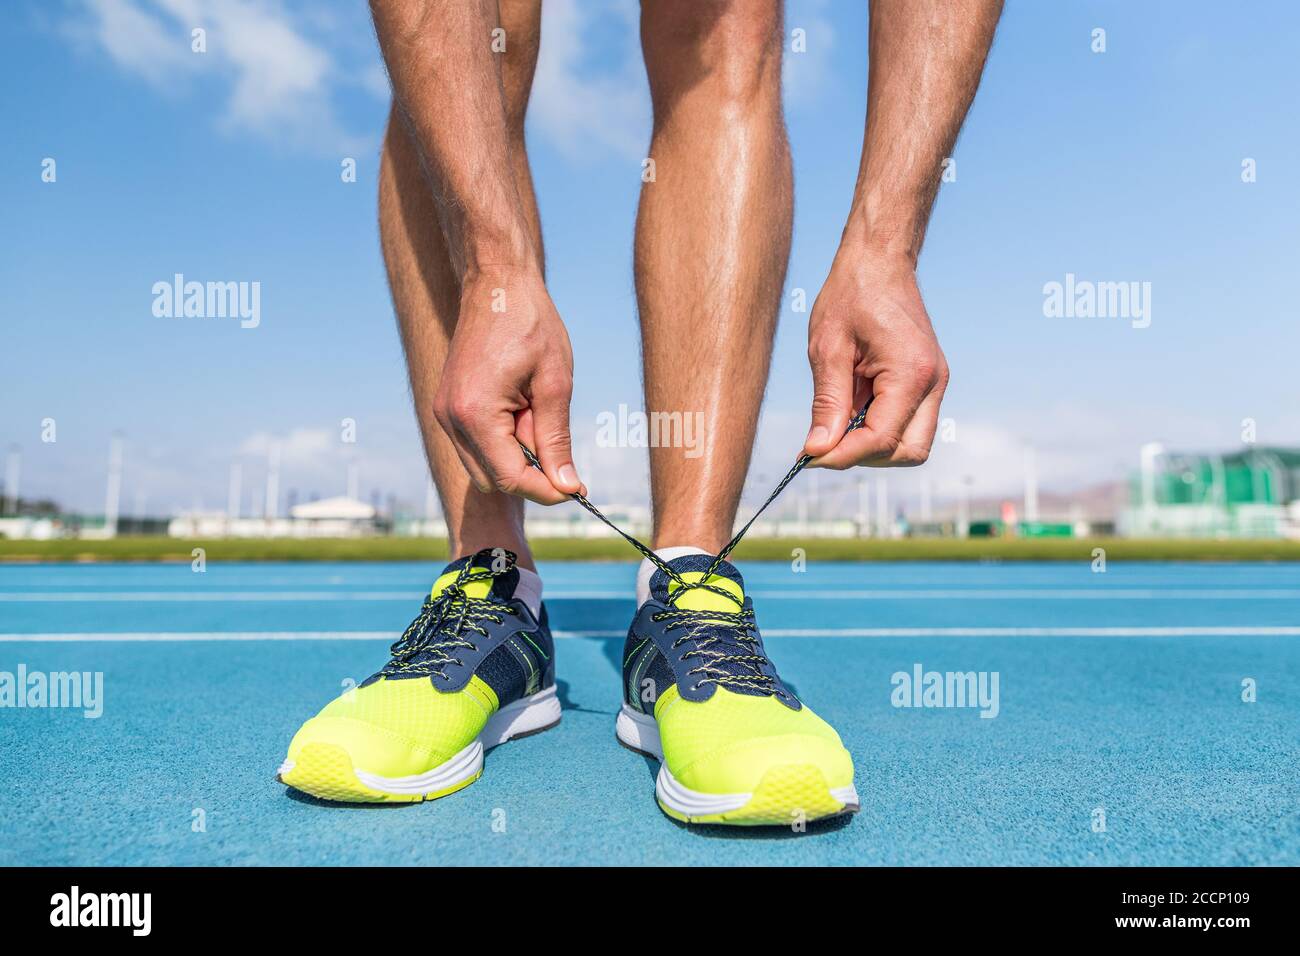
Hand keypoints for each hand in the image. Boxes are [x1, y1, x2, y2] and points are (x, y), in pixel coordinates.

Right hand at [434, 267, 584, 503]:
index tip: (577, 489)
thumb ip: (556, 440)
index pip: (510, 478)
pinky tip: (523, 408)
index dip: (547, 491)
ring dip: (516, 456)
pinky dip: (504, 441)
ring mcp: (445, 413)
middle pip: (493, 480)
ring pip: (484, 466)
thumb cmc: (531, 324)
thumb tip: (567, 486)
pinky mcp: (448, 407)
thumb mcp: (555, 384)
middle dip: (531, 474)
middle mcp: (450, 419)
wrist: (498, 284)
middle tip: (560, 446)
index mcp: (475, 413)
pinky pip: (477, 445)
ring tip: (538, 413)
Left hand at [803, 251, 948, 467]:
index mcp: (912, 374)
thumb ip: (827, 404)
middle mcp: (932, 383)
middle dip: (865, 456)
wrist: (878, 259)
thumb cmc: (851, 294)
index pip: (881, 440)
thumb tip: (817, 450)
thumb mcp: (827, 350)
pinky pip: (906, 422)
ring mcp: (934, 383)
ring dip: (872, 443)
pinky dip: (877, 426)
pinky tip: (850, 405)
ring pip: (910, 443)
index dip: (842, 456)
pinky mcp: (925, 382)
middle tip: (825, 442)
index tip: (807, 457)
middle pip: (908, 453)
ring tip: (837, 417)